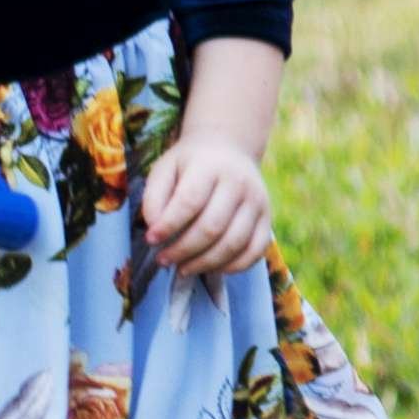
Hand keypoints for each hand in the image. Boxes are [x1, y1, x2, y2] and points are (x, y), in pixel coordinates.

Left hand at [137, 138, 272, 278]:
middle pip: (212, 227)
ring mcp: (258, 202)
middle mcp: (239, 184)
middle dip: (183, 250)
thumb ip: (154, 198)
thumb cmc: (190, 165)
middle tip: (163, 259)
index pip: (190, 202)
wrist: (230, 149)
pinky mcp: (268, 218)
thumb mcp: (165, 169)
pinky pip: (256, 250)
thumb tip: (155, 230)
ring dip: (205, 263)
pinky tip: (212, 268)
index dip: (169, 226)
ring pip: (234, 243)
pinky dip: (234, 266)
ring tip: (182, 268)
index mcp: (210, 167)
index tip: (150, 239)